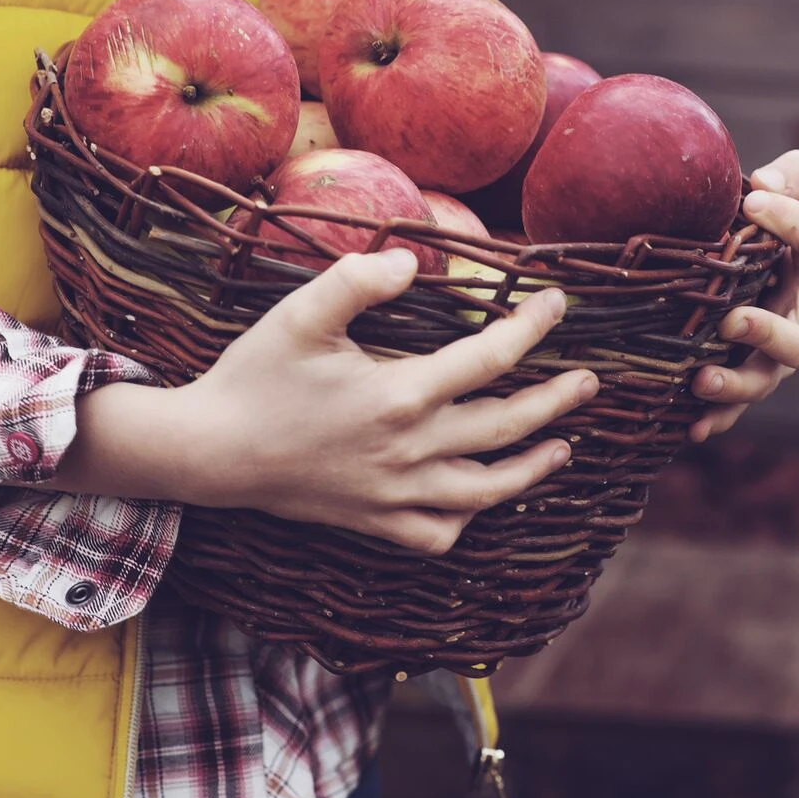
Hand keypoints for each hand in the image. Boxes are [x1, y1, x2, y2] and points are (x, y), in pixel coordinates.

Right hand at [60, 250, 597, 554]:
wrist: (209, 452)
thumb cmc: (255, 376)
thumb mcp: (300, 313)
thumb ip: (358, 278)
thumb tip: (414, 263)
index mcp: (400, 394)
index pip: (491, 358)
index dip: (532, 327)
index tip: (559, 304)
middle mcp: (409, 451)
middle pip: (506, 426)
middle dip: (557, 402)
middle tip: (589, 382)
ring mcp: (394, 494)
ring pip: (485, 490)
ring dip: (532, 469)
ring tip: (563, 448)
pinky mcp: (373, 522)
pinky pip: (437, 533)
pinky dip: (465, 519)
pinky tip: (478, 498)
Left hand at [689, 150, 798, 442]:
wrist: (718, 247)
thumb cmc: (751, 212)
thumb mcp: (775, 186)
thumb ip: (790, 174)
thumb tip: (766, 181)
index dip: (795, 224)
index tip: (752, 199)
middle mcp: (795, 314)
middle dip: (769, 334)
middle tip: (731, 320)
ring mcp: (768, 352)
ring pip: (767, 380)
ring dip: (737, 384)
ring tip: (701, 379)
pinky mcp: (739, 372)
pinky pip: (733, 407)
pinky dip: (717, 419)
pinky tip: (692, 428)